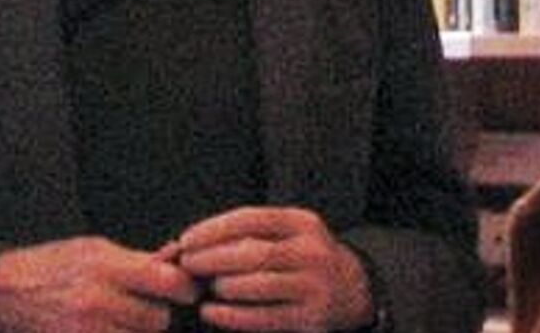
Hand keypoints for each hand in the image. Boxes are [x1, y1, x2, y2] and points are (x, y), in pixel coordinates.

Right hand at [0, 236, 199, 332]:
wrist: (5, 291)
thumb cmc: (54, 264)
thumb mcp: (94, 249)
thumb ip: (135, 260)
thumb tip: (176, 262)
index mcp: (105, 267)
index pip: (167, 282)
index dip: (184, 287)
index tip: (183, 289)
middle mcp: (98, 301)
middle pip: (158, 320)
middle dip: (156, 313)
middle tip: (141, 304)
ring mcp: (87, 331)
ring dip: (138, 331)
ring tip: (121, 317)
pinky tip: (111, 327)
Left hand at [178, 207, 373, 331]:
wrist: (352, 289)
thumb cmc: (300, 257)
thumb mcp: (286, 233)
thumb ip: (248, 233)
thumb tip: (193, 243)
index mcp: (301, 223)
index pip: (250, 219)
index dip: (213, 229)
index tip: (186, 240)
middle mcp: (312, 252)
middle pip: (252, 253)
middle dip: (212, 259)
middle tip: (187, 265)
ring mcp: (315, 287)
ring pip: (257, 285)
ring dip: (221, 286)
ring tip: (202, 287)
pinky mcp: (311, 319)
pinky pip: (264, 318)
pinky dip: (232, 316)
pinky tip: (211, 311)